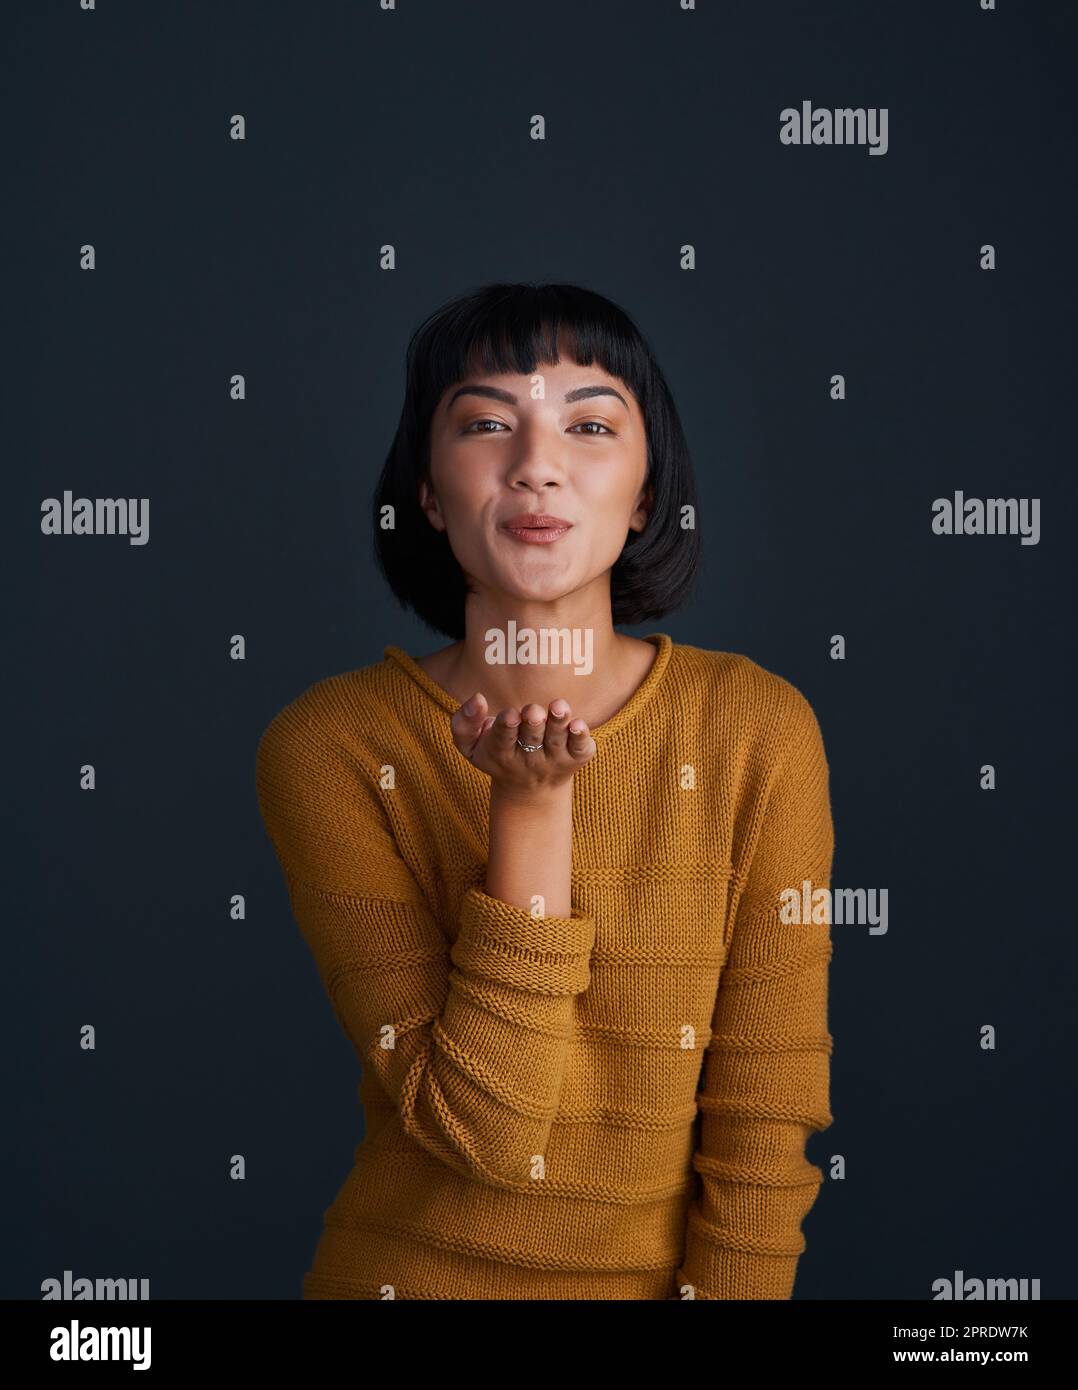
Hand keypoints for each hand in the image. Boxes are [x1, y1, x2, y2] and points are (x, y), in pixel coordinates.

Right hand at [450, 694, 596, 794]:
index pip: (503, 739)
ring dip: (558, 723)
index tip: (510, 715)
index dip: (506, 727)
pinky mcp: (575, 758)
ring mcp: (553, 759)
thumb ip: (464, 723)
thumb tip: (477, 698)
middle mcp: (529, 758)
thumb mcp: (469, 745)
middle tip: (533, 712)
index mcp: (501, 753)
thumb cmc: (496, 753)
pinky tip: (578, 724)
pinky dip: (581, 737)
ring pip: (556, 740)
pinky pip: (580, 749)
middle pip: (532, 738)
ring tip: (559, 707)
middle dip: (533, 723)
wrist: (529, 789)